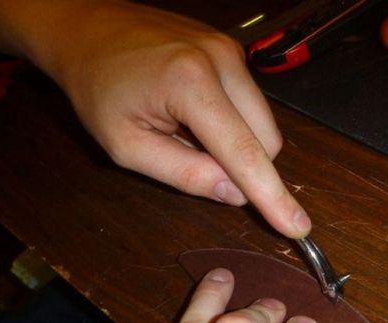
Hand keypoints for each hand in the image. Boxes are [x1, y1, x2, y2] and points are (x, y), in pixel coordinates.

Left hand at [37, 2, 310, 238]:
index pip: (245, 152)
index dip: (273, 196)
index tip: (298, 227)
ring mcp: (231, 50)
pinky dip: (232, 122)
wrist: (89, 29)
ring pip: (264, 123)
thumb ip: (184, 174)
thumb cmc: (99, 89)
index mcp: (190, 84)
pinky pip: (251, 104)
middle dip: (243, 166)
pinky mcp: (233, 50)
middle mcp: (222, 60)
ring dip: (238, 143)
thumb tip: (236, 193)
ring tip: (187, 130)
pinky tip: (194, 112)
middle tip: (191, 159)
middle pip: (266, 140)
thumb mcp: (127, 146)